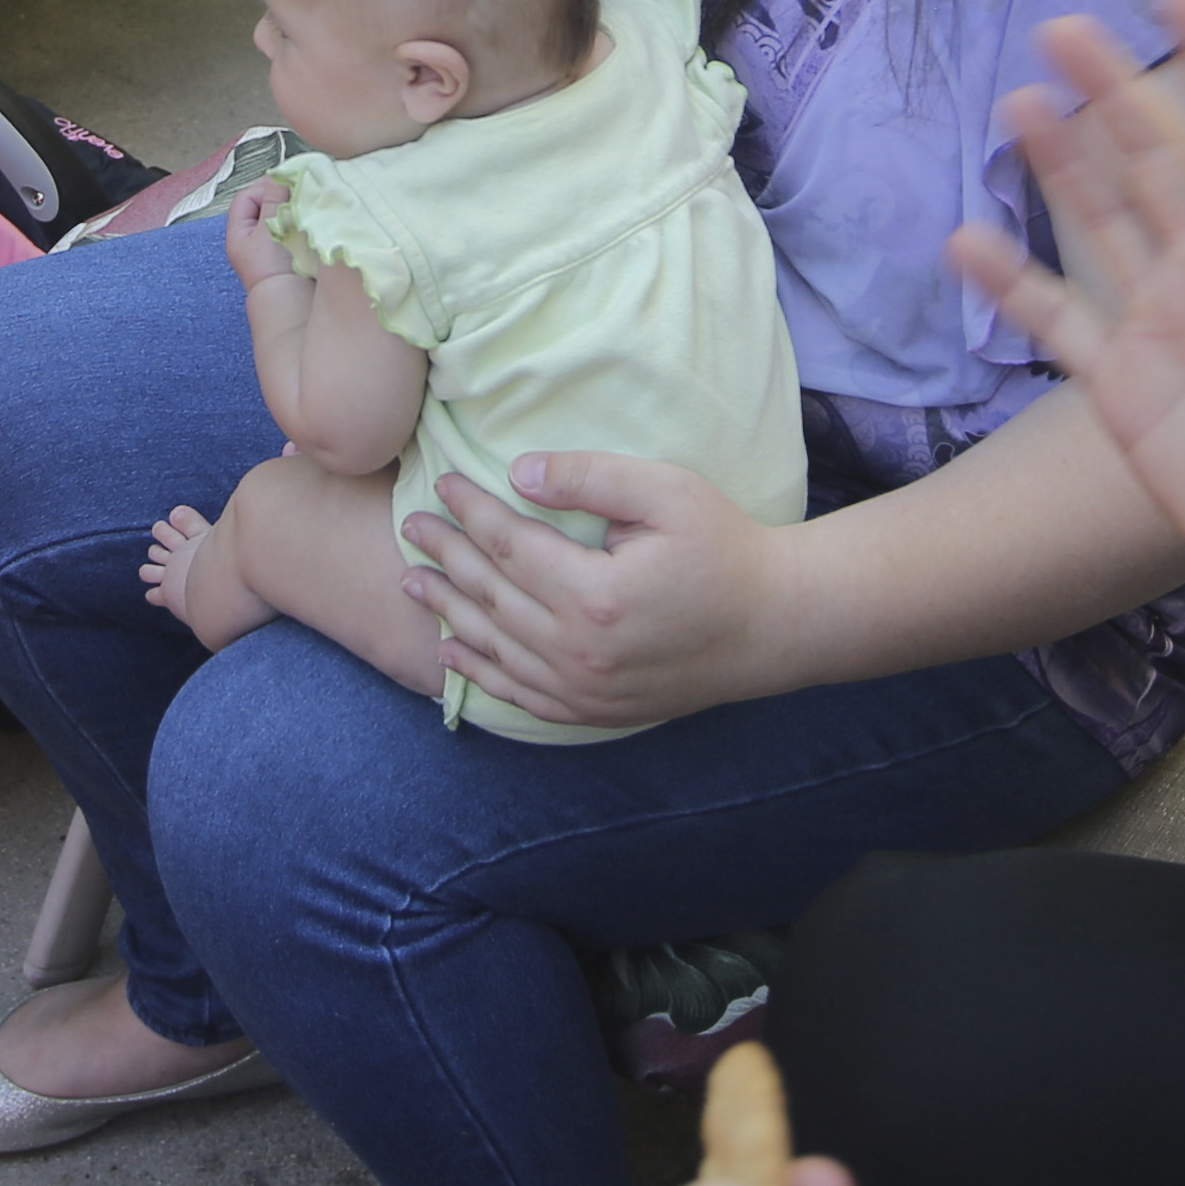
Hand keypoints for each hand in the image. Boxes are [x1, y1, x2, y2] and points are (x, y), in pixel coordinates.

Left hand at [224, 179, 301, 300]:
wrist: (291, 299)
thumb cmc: (274, 267)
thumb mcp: (269, 228)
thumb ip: (273, 201)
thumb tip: (279, 178)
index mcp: (239, 233)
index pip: (246, 197)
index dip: (263, 187)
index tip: (285, 183)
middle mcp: (252, 240)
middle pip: (262, 205)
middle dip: (279, 196)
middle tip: (297, 191)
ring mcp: (269, 246)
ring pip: (278, 215)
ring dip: (290, 208)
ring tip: (303, 205)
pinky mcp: (287, 251)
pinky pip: (290, 227)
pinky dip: (298, 220)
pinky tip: (308, 219)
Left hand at [399, 451, 777, 728]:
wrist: (773, 626)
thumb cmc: (726, 548)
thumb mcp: (666, 492)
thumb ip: (590, 477)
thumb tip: (519, 473)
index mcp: (593, 595)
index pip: (509, 545)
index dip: (470, 511)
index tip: (443, 484)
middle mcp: (578, 652)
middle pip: (491, 596)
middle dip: (446, 556)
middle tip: (411, 526)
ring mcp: (583, 690)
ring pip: (495, 647)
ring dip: (448, 612)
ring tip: (412, 582)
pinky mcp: (593, 712)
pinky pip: (519, 693)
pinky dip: (479, 671)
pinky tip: (452, 651)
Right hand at [944, 0, 1184, 622]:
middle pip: (1160, 159)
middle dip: (1117, 91)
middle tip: (1064, 28)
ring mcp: (1164, 321)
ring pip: (1103, 221)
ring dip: (1062, 163)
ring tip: (1017, 103)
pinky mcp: (1123, 384)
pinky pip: (1057, 322)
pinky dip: (1011, 285)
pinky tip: (965, 242)